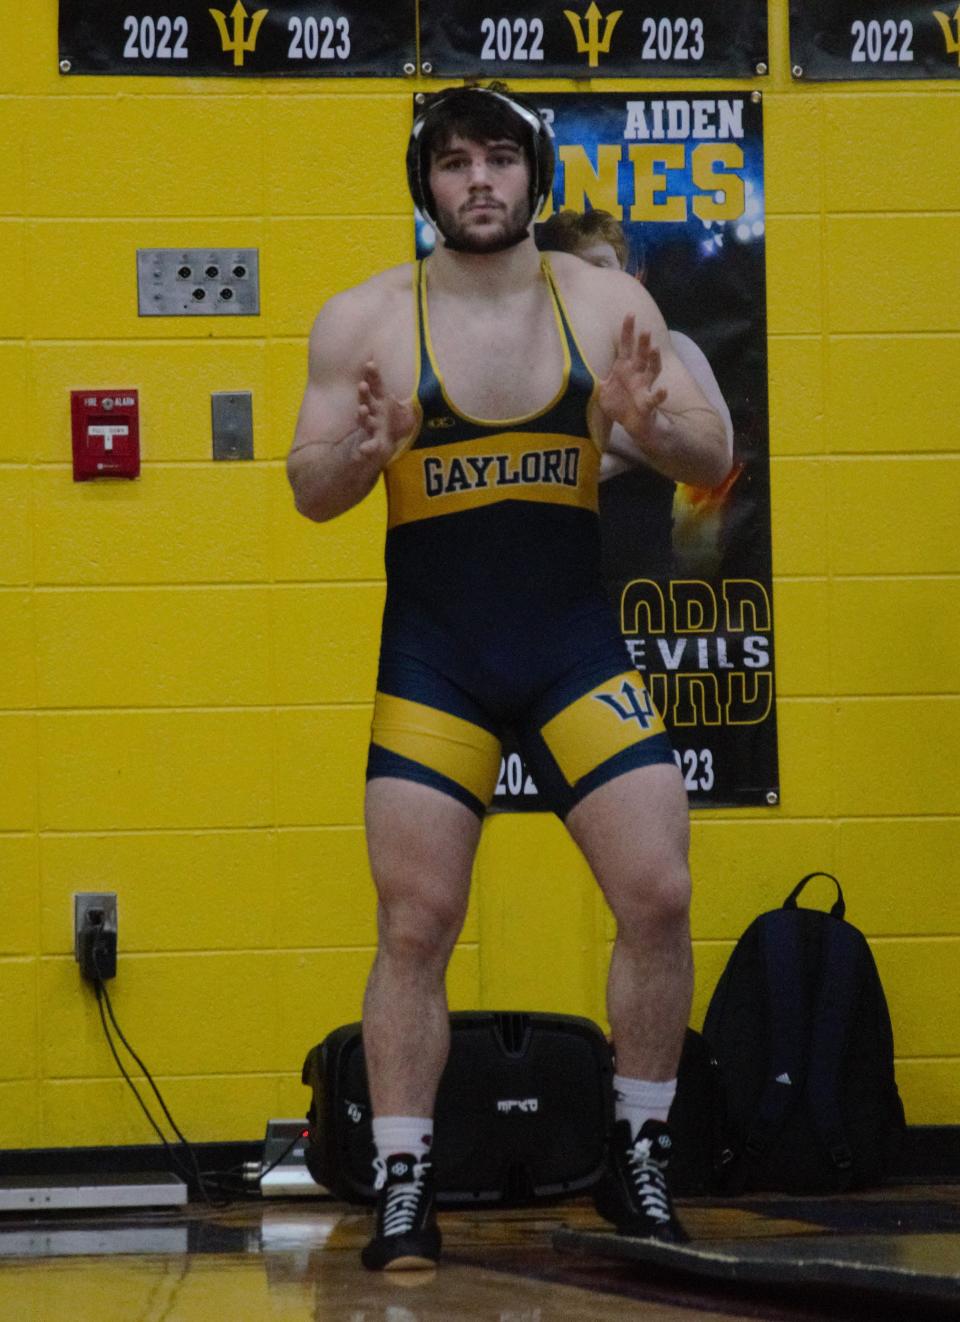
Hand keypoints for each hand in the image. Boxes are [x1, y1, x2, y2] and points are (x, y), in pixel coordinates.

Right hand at [354, 362, 415, 467]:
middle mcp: (374, 412)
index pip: (377, 385)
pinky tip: (363, 450)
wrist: (391, 444)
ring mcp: (372, 427)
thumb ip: (420, 397)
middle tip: (363, 385)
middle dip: (364, 393)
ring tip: (362, 410)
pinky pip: (369, 446)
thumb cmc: (398, 422)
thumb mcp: (410, 408)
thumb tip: (438, 379)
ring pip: (364, 420)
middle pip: (367, 400)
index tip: (370, 364)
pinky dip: (366, 449)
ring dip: (362, 415)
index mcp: (382, 401)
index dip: (373, 375)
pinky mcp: (374, 444)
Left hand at [597, 316, 667, 445]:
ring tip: (655, 350)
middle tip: (645, 330)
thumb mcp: (602, 388)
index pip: (626, 346)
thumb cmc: (618, 403)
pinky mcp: (647, 403)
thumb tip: (574, 366)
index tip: (630, 314)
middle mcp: (637, 374)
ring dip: (654, 360)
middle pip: (641, 355)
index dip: (628, 331)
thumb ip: (593, 375)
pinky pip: (655, 398)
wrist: (631, 424)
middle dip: (643, 343)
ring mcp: (644, 387)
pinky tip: (664, 390)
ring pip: (652, 370)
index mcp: (624, 368)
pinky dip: (660, 394)